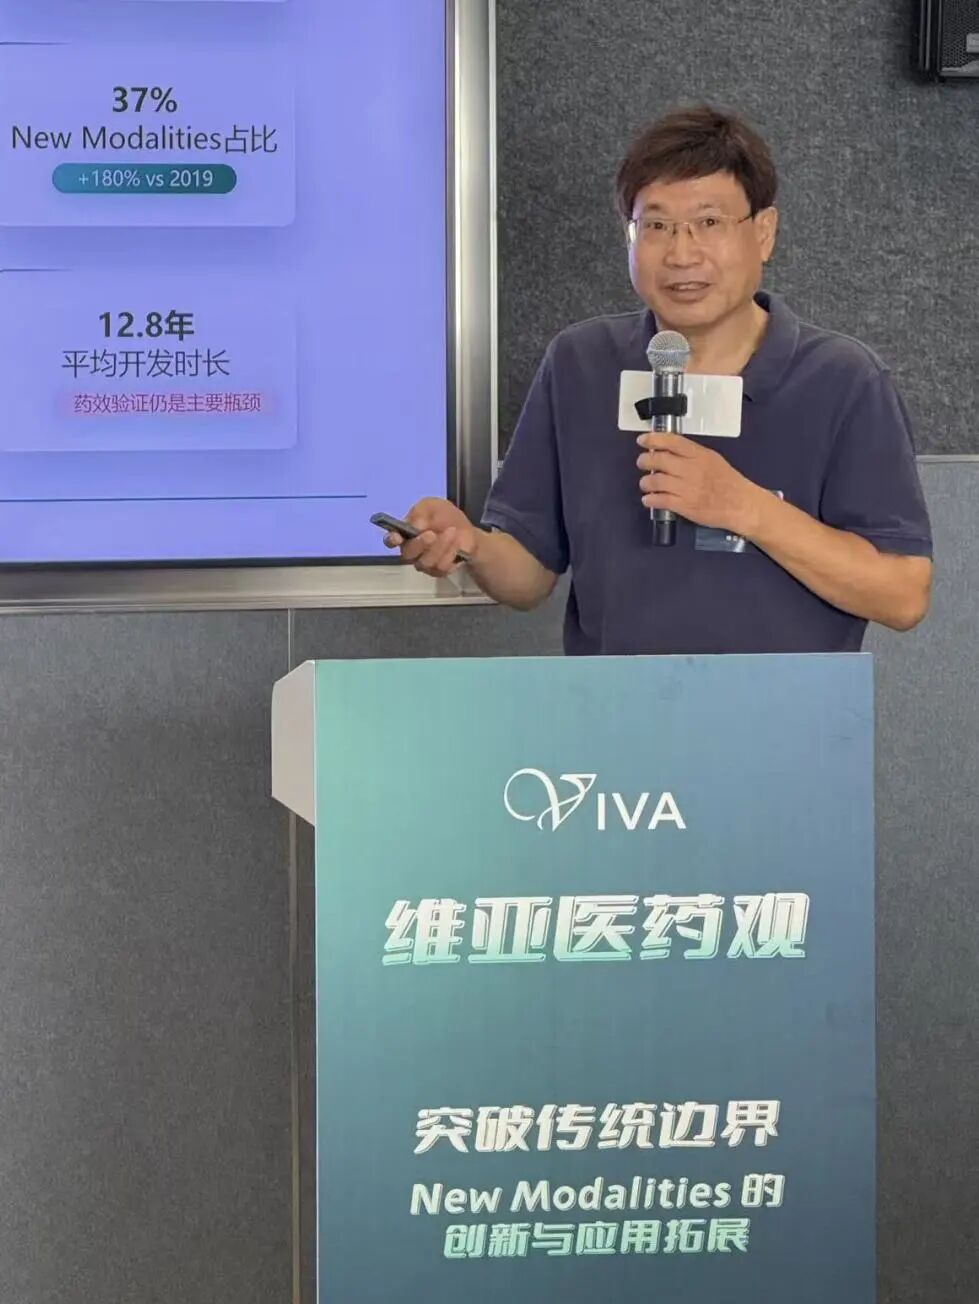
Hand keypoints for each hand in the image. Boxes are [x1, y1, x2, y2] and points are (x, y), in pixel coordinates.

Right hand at [384, 497, 480, 577]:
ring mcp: (424, 563)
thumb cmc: (444, 516)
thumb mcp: (433, 506)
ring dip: (440, 546)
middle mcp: (411, 551)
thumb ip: (422, 512)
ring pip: (426, 562)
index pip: (391, 540)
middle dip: (420, 544)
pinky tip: (457, 542)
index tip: (397, 538)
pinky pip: (441, 568)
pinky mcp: (438, 571)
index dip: (392, 540)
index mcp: (404, 533)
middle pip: (407, 554)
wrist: (465, 530)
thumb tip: (415, 525)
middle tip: (432, 534)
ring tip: (452, 532)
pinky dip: (450, 553)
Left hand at [636, 432, 762, 534]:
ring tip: (645, 484)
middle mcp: (691, 470)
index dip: (653, 439)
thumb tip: (669, 451)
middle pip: (659, 460)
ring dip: (645, 482)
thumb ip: (693, 455)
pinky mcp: (684, 506)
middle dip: (644, 460)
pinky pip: (660, 500)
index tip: (642, 440)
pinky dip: (650, 499)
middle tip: (641, 462)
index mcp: (700, 455)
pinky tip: (648, 499)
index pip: (672, 442)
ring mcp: (687, 488)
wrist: (741, 505)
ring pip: (656, 481)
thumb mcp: (713, 459)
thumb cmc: (729, 482)